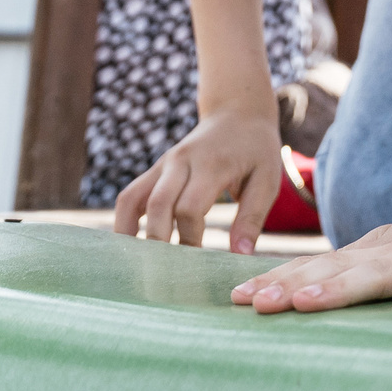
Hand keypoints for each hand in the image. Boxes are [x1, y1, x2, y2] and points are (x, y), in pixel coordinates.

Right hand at [113, 105, 284, 254]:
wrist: (238, 111)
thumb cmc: (256, 150)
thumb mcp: (267, 179)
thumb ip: (253, 216)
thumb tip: (239, 255)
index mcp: (211, 164)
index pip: (189, 207)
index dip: (190, 241)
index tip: (198, 268)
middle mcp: (181, 161)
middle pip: (158, 205)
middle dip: (158, 244)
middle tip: (163, 279)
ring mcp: (164, 164)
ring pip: (132, 198)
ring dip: (130, 234)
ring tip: (135, 268)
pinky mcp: (155, 170)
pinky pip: (130, 196)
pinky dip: (124, 222)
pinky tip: (128, 249)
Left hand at [232, 189, 391, 312]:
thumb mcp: (378, 256)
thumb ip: (343, 273)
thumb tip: (292, 294)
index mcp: (363, 253)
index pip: (312, 267)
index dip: (276, 280)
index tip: (238, 298)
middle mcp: (383, 254)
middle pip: (331, 270)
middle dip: (291, 286)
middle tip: (256, 303)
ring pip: (375, 275)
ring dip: (340, 288)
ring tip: (305, 303)